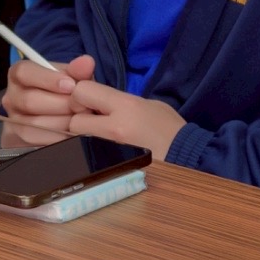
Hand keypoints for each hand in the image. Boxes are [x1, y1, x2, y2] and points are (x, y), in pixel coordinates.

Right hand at [0, 55, 94, 132]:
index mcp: (20, 74)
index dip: (47, 79)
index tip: (71, 85)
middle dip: (61, 105)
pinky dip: (56, 138)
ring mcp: (13, 119)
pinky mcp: (18, 140)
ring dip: (62, 123)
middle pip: (29, 100)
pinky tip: (73, 134)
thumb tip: (87, 62)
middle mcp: (11, 96)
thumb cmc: (63, 91)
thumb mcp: (71, 77)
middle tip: (83, 106)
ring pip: (33, 123)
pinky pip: (35, 142)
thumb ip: (78, 70)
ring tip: (81, 120)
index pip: (24, 72)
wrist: (59, 114)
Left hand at [68, 81, 185, 159]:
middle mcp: (114, 128)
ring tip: (95, 138)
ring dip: (80, 138)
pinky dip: (85, 153)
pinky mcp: (108, 168)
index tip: (89, 102)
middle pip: (73, 120)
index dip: (81, 95)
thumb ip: (119, 102)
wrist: (186, 158)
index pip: (82, 91)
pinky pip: (85, 157)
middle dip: (77, 120)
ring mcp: (109, 151)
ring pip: (76, 141)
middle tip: (91, 122)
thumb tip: (96, 101)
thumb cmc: (169, 128)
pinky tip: (95, 152)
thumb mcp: (148, 105)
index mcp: (126, 106)